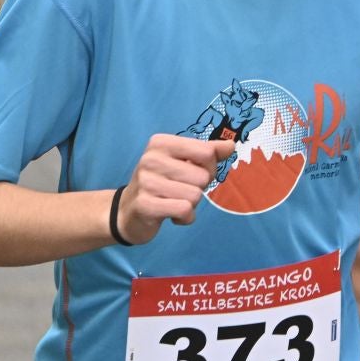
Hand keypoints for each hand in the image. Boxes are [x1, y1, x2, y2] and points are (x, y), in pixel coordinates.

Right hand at [115, 134, 237, 244]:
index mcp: (161, 143)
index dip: (209, 167)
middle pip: (203, 177)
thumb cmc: (160, 183)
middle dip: (198, 189)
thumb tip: (231, 145)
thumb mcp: (181, 162)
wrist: (128, 211)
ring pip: (195, 195)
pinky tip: (172, 215)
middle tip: (180, 191)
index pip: (206, 152)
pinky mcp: (146, 205)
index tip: (193, 173)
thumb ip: (207, 152)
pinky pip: (185, 210)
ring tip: (174, 202)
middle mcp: (151, 158)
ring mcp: (147, 182)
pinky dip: (185, 218)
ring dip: (191, 205)